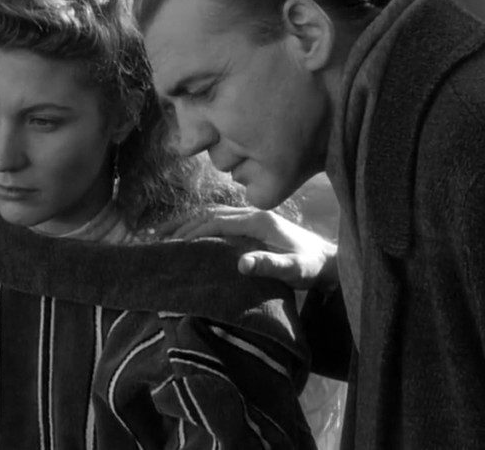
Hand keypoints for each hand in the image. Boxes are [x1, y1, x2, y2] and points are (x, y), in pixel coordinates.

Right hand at [157, 206, 339, 290]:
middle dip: (183, 226)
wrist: (326, 259)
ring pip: (211, 214)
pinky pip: (218, 220)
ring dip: (187, 223)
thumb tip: (240, 264)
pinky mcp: (250, 224)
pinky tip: (186, 233)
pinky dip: (198, 224)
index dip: (194, 233)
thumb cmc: (310, 266)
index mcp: (258, 221)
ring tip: (162, 235)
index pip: (218, 222)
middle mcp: (252, 214)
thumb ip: (270, 265)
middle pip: (209, 214)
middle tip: (158, 240)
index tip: (174, 247)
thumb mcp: (294, 270)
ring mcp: (251, 217)